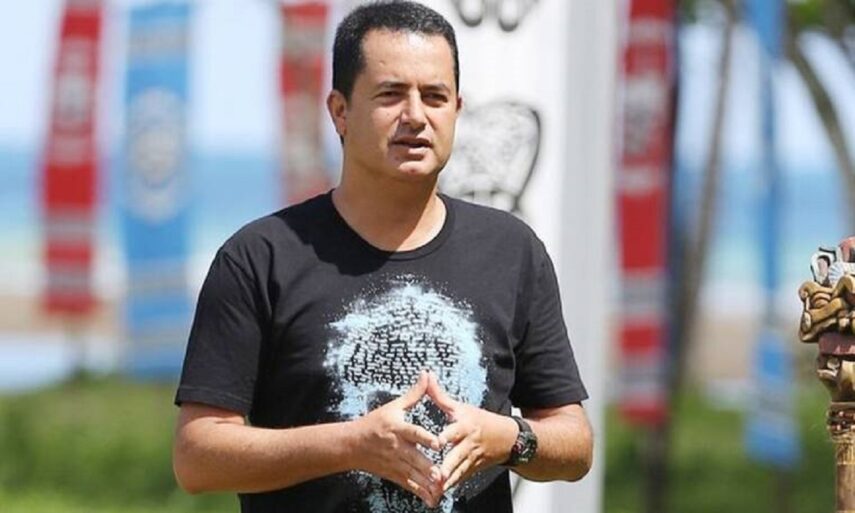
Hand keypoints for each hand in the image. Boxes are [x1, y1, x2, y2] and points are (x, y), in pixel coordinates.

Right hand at [352, 371, 443, 506]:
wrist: (352, 445)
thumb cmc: (375, 423)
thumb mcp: (393, 406)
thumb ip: (414, 394)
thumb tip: (427, 374)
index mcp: (398, 428)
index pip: (414, 433)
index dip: (426, 438)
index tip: (439, 443)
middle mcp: (397, 447)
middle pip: (414, 458)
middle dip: (428, 468)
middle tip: (442, 475)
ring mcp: (395, 463)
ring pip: (413, 475)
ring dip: (427, 484)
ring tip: (441, 490)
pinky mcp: (394, 474)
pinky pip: (408, 485)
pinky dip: (420, 493)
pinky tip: (433, 500)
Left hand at [426, 373, 518, 491]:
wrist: (507, 438)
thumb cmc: (479, 420)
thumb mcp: (461, 407)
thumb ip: (440, 395)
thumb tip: (426, 376)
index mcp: (465, 426)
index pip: (454, 431)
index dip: (445, 437)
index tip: (436, 443)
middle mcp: (469, 443)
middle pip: (456, 456)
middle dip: (447, 466)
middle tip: (437, 474)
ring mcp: (472, 458)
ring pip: (459, 471)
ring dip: (448, 480)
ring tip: (436, 489)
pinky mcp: (472, 470)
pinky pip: (461, 479)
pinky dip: (452, 486)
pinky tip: (440, 494)